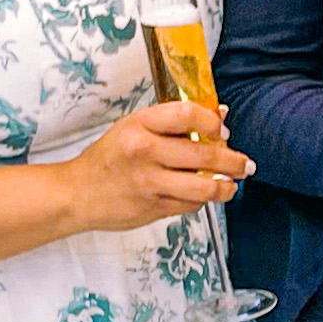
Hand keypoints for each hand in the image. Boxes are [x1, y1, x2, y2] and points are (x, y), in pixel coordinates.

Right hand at [62, 99, 251, 233]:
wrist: (77, 193)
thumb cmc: (109, 158)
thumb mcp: (134, 128)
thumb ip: (174, 123)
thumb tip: (219, 114)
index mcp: (140, 124)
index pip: (188, 113)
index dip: (214, 121)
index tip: (223, 130)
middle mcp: (145, 151)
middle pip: (204, 153)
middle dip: (233, 160)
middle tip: (245, 164)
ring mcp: (149, 182)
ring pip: (203, 185)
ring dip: (226, 186)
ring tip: (232, 185)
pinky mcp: (152, 207)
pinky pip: (190, 204)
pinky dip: (201, 200)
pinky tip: (203, 195)